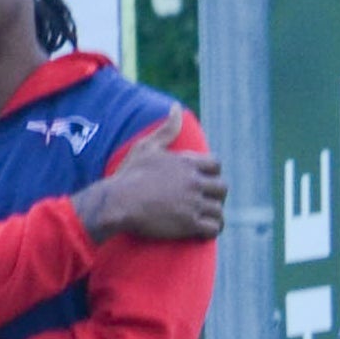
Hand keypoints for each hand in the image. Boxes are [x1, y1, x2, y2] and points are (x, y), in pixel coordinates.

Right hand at [72, 105, 227, 241]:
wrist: (117, 203)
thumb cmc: (128, 175)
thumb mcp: (146, 147)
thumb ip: (166, 129)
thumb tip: (175, 107)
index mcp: (187, 163)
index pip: (216, 165)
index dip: (212, 173)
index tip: (204, 180)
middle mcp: (194, 182)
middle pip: (222, 188)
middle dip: (216, 194)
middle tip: (207, 200)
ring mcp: (193, 204)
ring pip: (219, 210)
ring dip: (215, 214)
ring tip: (208, 218)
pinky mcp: (189, 224)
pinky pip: (213, 228)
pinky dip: (212, 230)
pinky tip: (204, 231)